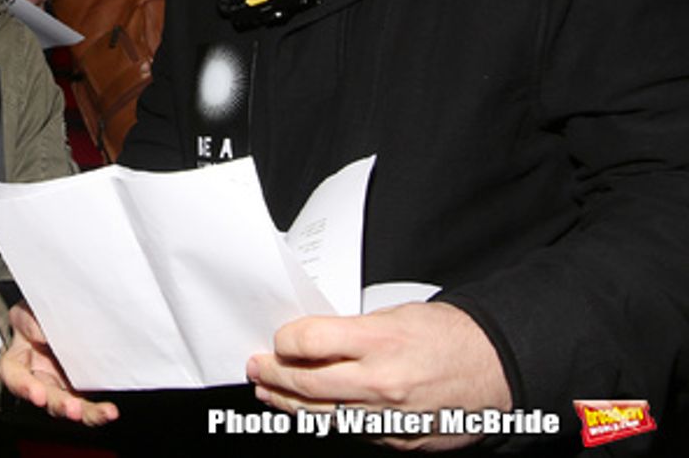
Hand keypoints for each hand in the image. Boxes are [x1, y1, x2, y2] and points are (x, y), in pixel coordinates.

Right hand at [1, 303, 118, 426]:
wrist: (55, 313)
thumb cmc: (35, 314)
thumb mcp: (26, 311)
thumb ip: (28, 321)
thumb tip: (41, 335)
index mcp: (18, 361)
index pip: (13, 376)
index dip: (24, 387)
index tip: (38, 395)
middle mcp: (38, 378)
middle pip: (45, 398)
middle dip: (60, 404)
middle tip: (72, 408)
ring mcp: (59, 386)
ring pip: (69, 406)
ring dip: (84, 412)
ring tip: (101, 413)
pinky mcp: (79, 389)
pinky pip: (87, 404)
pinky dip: (98, 410)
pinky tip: (109, 411)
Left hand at [247, 302, 510, 450]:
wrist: (496, 367)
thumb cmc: (448, 335)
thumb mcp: (395, 315)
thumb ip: (351, 330)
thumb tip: (312, 340)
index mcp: (379, 340)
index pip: (308, 342)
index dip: (284, 340)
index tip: (277, 338)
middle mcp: (381, 381)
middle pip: (307, 383)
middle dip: (274, 375)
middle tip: (257, 368)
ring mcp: (388, 415)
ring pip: (322, 414)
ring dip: (289, 404)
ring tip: (269, 393)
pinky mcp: (398, 437)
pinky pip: (351, 430)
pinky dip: (325, 420)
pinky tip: (308, 411)